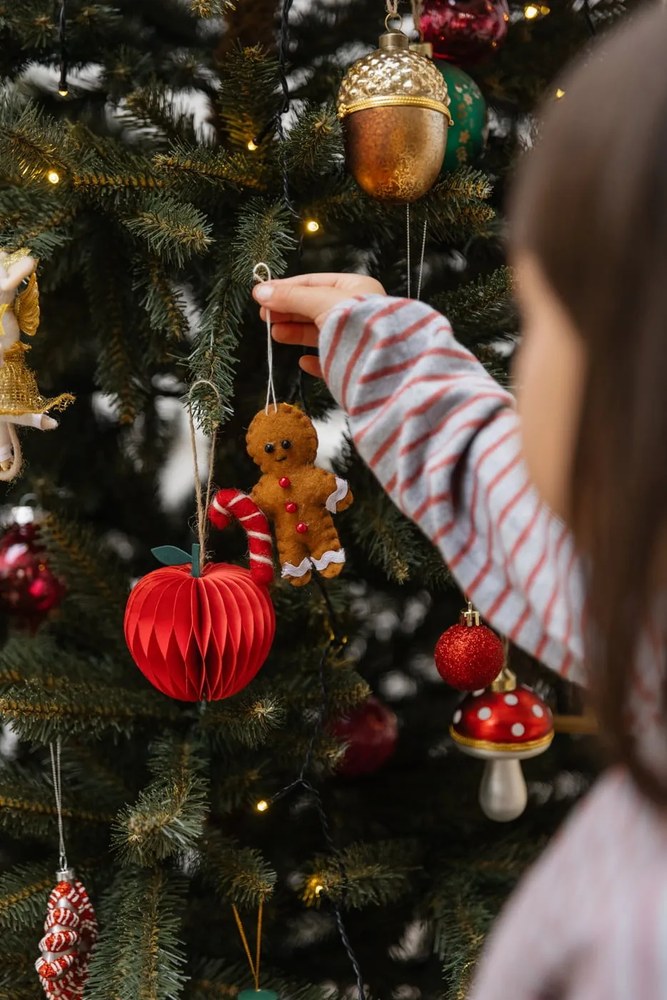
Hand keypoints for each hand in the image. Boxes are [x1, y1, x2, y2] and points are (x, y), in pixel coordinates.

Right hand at [252, 272, 384, 377]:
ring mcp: (356, 338)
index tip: (262, 295)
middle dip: (288, 311)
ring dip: (295, 332)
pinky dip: (314, 360)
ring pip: (320, 333)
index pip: (314, 283)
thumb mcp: (319, 301)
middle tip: (264, 316)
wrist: (381, 359)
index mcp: (356, 289)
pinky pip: (331, 360)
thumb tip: (260, 292)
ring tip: (275, 333)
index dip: (286, 288)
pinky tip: (303, 361)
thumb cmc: (356, 320)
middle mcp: (358, 312)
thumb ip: (290, 297)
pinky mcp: (353, 365)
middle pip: (314, 307)